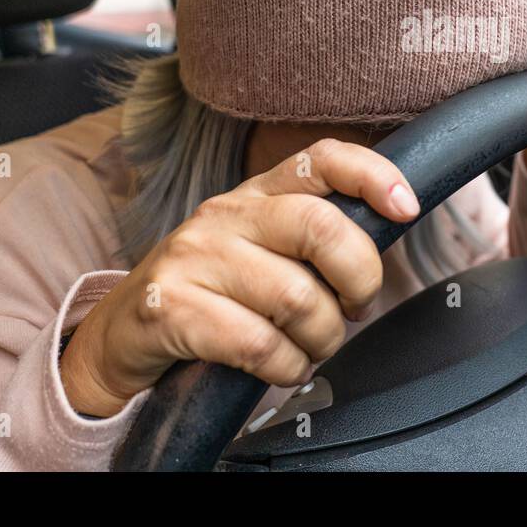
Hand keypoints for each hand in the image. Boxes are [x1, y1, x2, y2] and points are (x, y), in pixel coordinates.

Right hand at [59, 139, 418, 416]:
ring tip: (310, 347)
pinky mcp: (170, 308)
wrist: (121, 334)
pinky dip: (286, 366)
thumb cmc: (211, 295)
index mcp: (257, 194)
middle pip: (319, 226)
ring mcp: (194, 258)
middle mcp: (226, 215)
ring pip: (297, 297)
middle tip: (355, 308)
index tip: (405, 208)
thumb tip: (388, 235)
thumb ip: (315, 240)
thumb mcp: (262, 251)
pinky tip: (281, 367)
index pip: (322, 159)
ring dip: (323, 337)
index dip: (372, 176)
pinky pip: (259, 343)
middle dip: (359, 277)